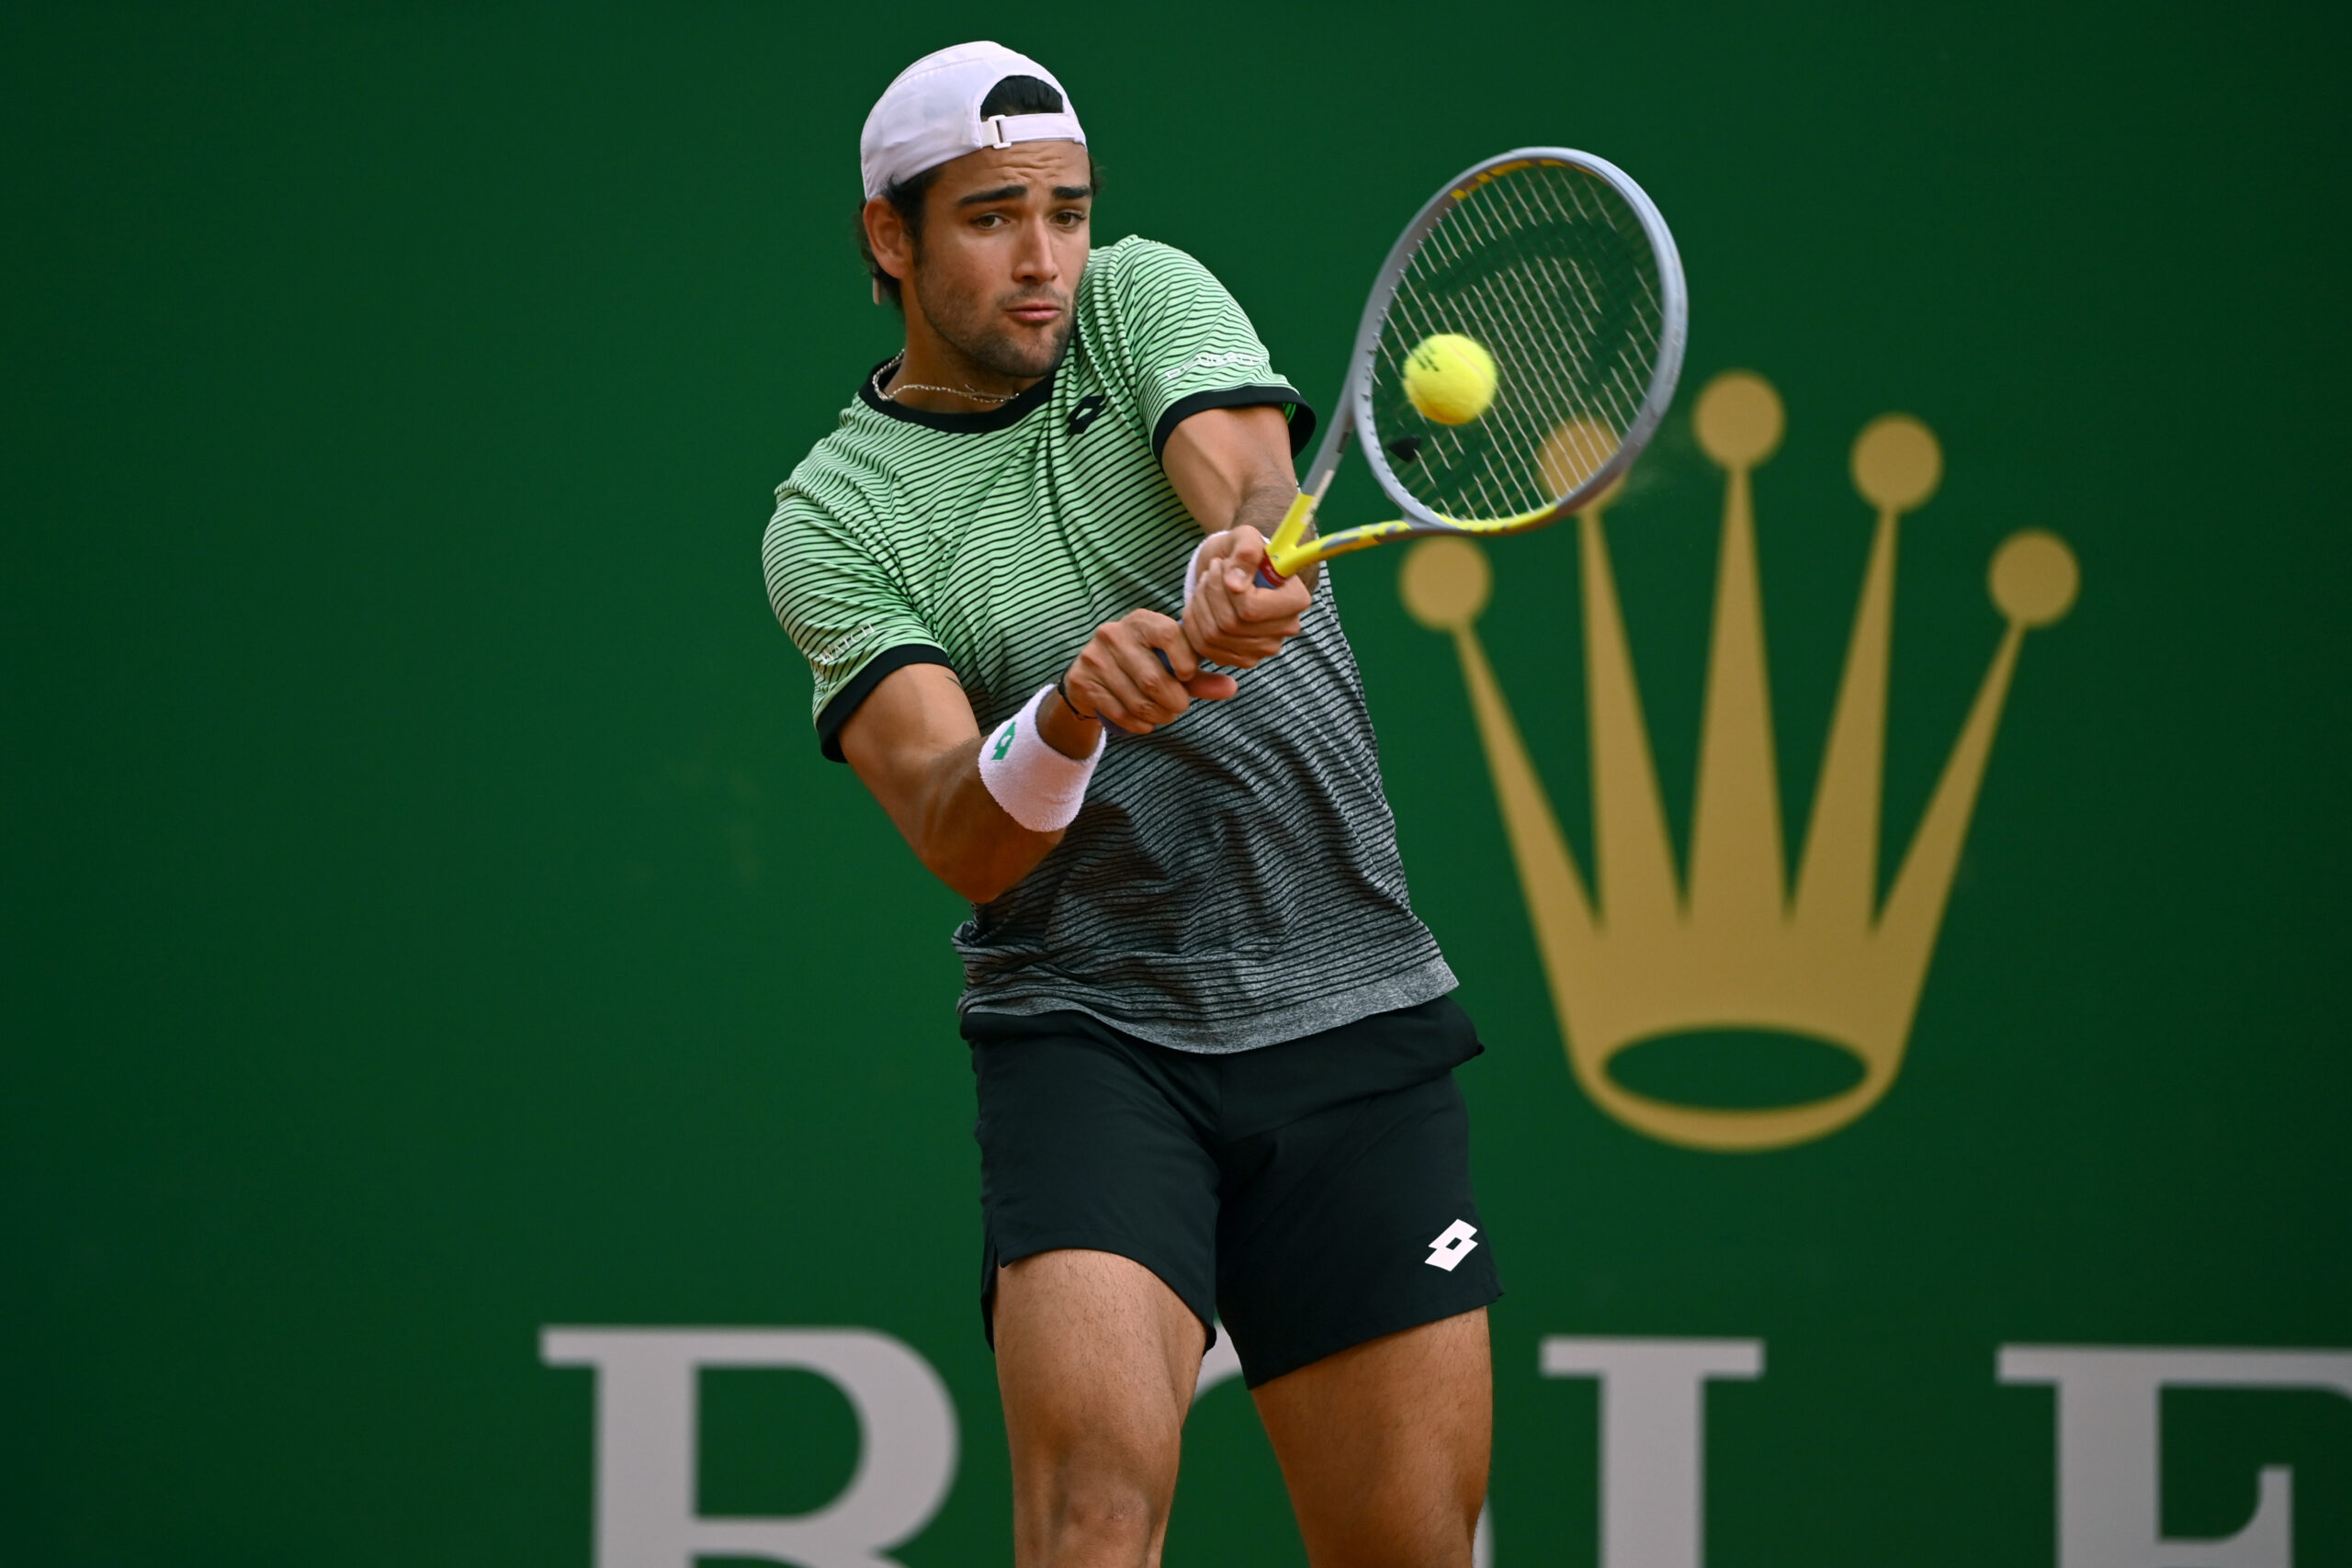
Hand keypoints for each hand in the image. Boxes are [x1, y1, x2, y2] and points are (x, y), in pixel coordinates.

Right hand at [1056, 608, 1238, 738]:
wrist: (1091, 674)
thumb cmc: (1143, 664)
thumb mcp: (1170, 663)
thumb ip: (1200, 677)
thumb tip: (1231, 688)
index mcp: (1141, 621)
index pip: (1169, 635)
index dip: (1185, 662)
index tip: (1189, 676)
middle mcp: (1114, 634)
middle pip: (1154, 679)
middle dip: (1175, 702)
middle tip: (1180, 707)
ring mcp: (1094, 657)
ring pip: (1137, 700)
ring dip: (1158, 716)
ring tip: (1164, 715)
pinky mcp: (1083, 681)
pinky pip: (1119, 712)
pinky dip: (1139, 724)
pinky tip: (1145, 722)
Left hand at [1182, 526, 1310, 667]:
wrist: (1234, 570)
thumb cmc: (1243, 552)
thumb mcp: (1245, 537)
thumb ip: (1245, 552)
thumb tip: (1235, 583)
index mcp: (1296, 600)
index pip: (1252, 609)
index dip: (1227, 589)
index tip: (1224, 566)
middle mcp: (1285, 629)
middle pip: (1230, 625)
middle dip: (1210, 593)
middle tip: (1211, 571)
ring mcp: (1264, 649)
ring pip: (1214, 636)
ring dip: (1200, 605)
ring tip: (1205, 584)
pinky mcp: (1243, 659)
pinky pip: (1205, 648)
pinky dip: (1194, 623)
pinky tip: (1200, 604)